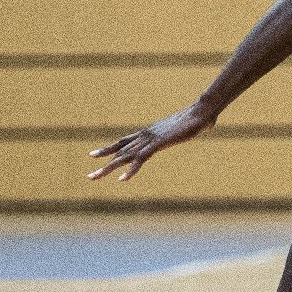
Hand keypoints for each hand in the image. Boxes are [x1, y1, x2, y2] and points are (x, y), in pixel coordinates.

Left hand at [87, 103, 216, 181]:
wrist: (202, 112)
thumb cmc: (198, 119)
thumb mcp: (185, 129)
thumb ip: (184, 131)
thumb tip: (197, 128)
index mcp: (149, 132)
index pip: (123, 141)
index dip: (108, 149)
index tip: (93, 155)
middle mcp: (145, 135)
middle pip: (119, 151)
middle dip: (103, 163)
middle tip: (89, 176)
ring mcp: (150, 139)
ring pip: (124, 156)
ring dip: (108, 168)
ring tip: (94, 177)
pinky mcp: (157, 144)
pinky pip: (140, 159)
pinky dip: (131, 170)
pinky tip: (122, 179)